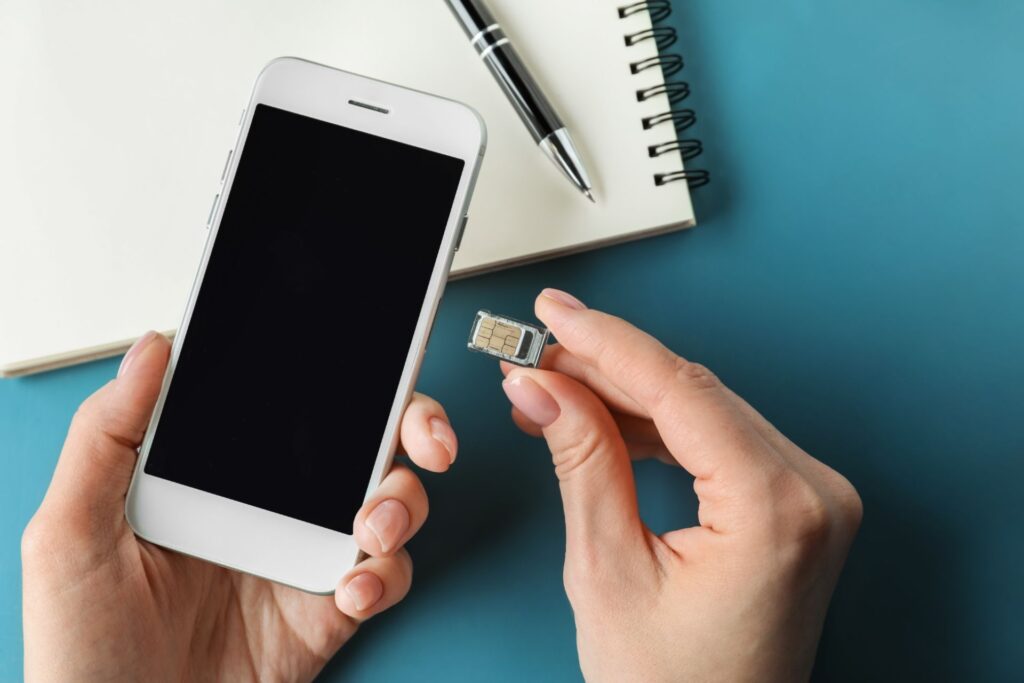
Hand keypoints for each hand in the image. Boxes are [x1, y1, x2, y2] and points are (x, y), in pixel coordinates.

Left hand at [22, 331, 458, 681]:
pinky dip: (385, 576)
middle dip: (414, 427)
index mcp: (216, 473)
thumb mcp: (70, 535)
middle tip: (428, 442)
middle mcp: (269, 506)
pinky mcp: (327, 611)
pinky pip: (384, 576)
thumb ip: (106, 436)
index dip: (341, 376)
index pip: (290, 404)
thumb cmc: (82, 651)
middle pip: (363, 443)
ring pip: (390, 502)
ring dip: (403, 503)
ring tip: (372, 527)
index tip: (374, 364)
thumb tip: (151, 348)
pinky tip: (353, 590)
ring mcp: (303, 556)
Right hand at [500, 290, 862, 682]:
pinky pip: (720, 440)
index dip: (606, 343)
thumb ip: (582, 462)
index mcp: (775, 511)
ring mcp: (812, 497)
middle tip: (539, 357)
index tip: (556, 315)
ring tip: (556, 392)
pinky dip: (660, 427)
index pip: (679, 391)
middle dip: (607, 368)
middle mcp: (812, 493)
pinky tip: (605, 420)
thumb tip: (547, 389)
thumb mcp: (608, 571)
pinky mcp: (796, 504)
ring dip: (627, 395)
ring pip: (705, 409)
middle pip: (693, 392)